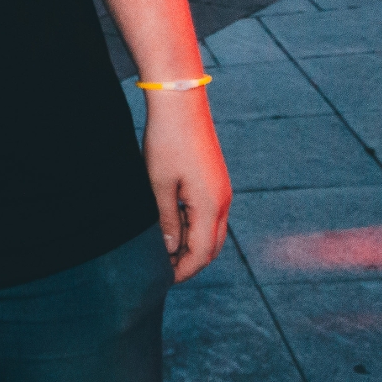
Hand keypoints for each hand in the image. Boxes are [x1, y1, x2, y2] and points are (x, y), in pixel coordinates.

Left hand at [141, 90, 230, 282]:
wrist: (181, 102)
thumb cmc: (166, 141)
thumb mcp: (158, 184)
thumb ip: (165, 220)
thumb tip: (168, 249)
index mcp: (211, 206)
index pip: (201, 253)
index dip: (183, 270)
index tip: (163, 279)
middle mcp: (223, 201)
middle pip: (212, 247)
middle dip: (191, 262)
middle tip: (164, 270)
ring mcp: (222, 190)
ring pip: (213, 231)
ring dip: (193, 244)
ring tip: (165, 248)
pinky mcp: (216, 180)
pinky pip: (211, 214)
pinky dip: (195, 226)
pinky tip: (173, 223)